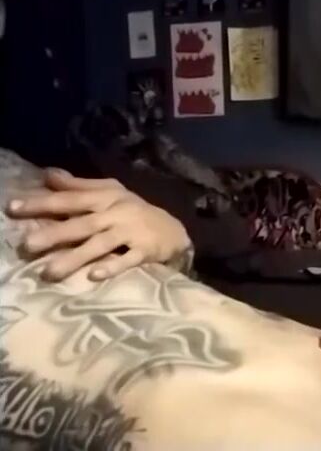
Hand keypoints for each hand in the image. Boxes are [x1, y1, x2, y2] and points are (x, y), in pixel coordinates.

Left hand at [5, 168, 191, 280]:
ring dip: (75, 257)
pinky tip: (95, 276)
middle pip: (81, 224)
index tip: (12, 208)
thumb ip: (78, 186)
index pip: (70, 199)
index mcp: (105, 198)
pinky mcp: (146, 251)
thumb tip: (47, 175)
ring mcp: (131, 233)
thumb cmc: (133, 212)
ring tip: (49, 272)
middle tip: (27, 245)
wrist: (173, 230)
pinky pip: (128, 260)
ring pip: (100, 245)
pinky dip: (113, 267)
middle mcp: (116, 214)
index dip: (42, 203)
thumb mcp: (110, 193)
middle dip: (54, 234)